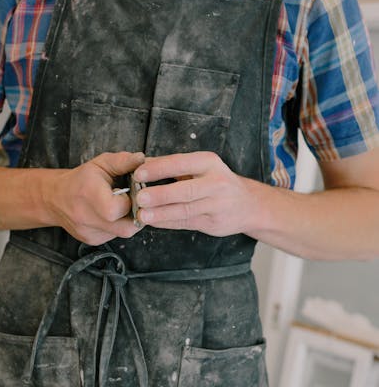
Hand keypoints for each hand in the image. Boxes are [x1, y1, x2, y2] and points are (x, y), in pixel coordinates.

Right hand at [49, 151, 144, 244]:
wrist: (55, 198)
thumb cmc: (80, 179)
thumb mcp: (100, 164)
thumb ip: (122, 161)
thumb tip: (141, 158)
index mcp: (89, 195)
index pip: (121, 208)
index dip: (131, 200)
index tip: (129, 191)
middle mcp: (86, 218)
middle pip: (126, 228)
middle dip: (135, 214)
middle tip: (130, 201)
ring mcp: (89, 233)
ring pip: (122, 233)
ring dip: (127, 220)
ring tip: (120, 206)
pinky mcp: (92, 240)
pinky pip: (114, 236)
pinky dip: (118, 225)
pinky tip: (111, 215)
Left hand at [133, 152, 256, 235]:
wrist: (248, 204)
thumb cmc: (217, 181)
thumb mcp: (201, 166)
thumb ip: (174, 166)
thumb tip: (144, 164)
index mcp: (209, 163)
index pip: (181, 164)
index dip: (159, 169)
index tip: (138, 173)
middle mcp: (216, 183)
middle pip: (185, 190)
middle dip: (161, 195)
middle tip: (140, 197)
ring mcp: (216, 205)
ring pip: (185, 210)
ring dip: (162, 214)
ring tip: (143, 215)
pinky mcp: (213, 223)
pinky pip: (186, 223)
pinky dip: (168, 223)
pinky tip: (154, 222)